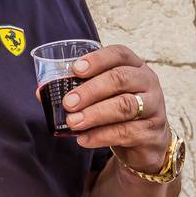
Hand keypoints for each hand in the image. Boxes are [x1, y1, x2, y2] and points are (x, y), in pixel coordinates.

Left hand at [58, 45, 171, 175]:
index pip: (119, 54)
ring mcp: (153, 107)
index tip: (75, 69)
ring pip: (125, 106)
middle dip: (91, 90)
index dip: (97, 59)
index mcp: (135, 66)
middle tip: (68, 103)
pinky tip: (84, 139)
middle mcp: (147, 82)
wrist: (146, 142)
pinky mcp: (151, 132)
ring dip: (95, 114)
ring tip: (73, 122)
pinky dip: (101, 136)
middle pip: (120, 79)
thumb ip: (77, 91)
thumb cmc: (119, 111)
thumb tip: (42, 93)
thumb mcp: (103, 96)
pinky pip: (126, 132)